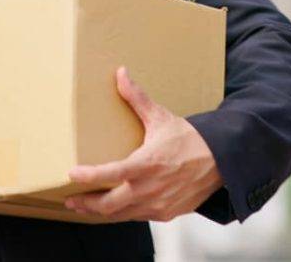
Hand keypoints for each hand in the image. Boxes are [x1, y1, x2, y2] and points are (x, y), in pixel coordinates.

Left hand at [65, 66, 222, 221]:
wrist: (221, 161)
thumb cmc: (189, 139)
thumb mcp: (160, 117)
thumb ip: (136, 98)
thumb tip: (121, 74)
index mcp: (147, 164)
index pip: (110, 174)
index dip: (88, 176)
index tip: (71, 174)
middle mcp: (151, 189)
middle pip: (109, 204)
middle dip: (86, 203)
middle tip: (69, 199)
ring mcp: (158, 204)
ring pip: (121, 215)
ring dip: (100, 212)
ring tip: (83, 206)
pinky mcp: (166, 213)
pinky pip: (137, 217)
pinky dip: (121, 214)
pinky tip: (112, 208)